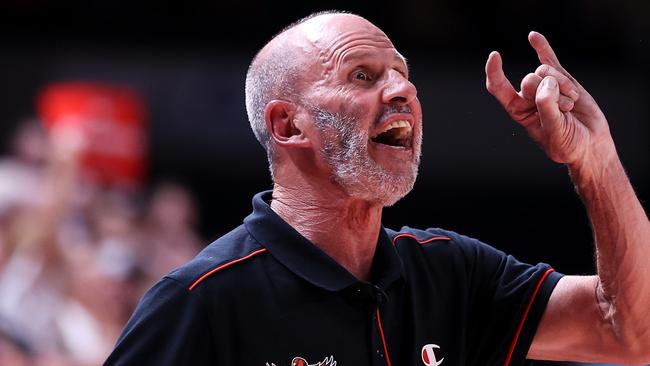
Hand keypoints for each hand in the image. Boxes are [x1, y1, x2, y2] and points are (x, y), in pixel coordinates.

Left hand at [485, 31, 613, 167]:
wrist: (590, 144)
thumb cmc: (568, 143)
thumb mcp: (555, 131)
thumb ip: (547, 107)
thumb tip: (546, 82)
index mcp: (518, 111)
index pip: (499, 88)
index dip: (495, 72)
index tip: (495, 56)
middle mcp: (528, 96)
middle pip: (529, 79)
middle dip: (550, 92)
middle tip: (563, 110)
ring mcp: (545, 86)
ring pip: (546, 71)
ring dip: (564, 88)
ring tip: (570, 106)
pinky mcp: (562, 80)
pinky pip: (549, 59)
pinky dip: (542, 47)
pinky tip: (533, 36)